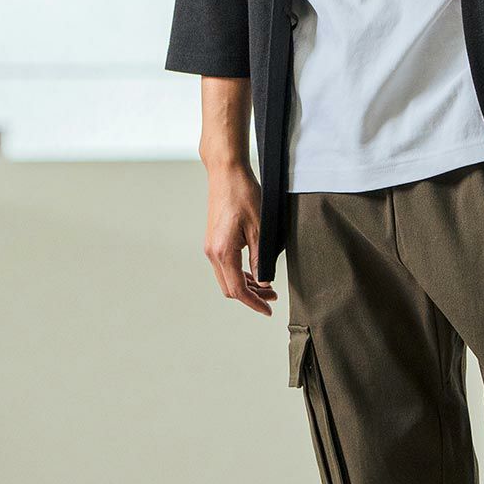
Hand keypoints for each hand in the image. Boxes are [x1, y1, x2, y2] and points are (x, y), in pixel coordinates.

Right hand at [203, 162, 277, 314]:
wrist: (226, 173)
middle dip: (251, 297)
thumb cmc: (243, 194)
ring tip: (268, 288)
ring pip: (227, 278)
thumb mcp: (260, 228)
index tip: (268, 310)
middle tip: (273, 298)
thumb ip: (262, 258)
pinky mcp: (214, 241)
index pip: (238, 289)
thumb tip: (264, 282)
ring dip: (246, 286)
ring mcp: (211, 247)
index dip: (254, 303)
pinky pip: (225, 266)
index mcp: (223, 251)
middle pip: (230, 288)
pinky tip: (255, 274)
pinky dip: (240, 274)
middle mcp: (213, 252)